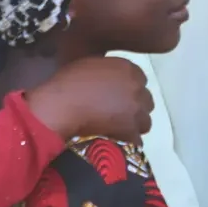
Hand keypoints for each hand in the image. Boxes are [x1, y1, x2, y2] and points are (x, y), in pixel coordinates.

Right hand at [24, 57, 153, 143]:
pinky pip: (137, 140)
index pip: (140, 80)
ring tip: (118, 130)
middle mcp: (136, 87)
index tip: (119, 97)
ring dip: (134, 125)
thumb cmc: (69, 82)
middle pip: (145, 100)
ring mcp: (135, 109)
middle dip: (135, 107)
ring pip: (145, 121)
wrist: (62, 104)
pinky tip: (116, 142)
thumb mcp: (90, 64)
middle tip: (119, 114)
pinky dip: (128, 142)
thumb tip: (109, 80)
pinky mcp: (130, 129)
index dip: (129, 90)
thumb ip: (107, 71)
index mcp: (127, 68)